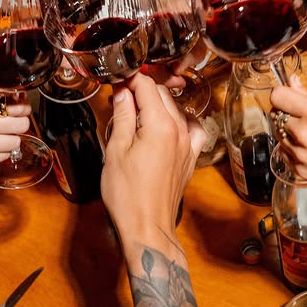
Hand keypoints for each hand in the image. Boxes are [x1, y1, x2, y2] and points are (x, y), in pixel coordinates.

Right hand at [0, 89, 30, 170]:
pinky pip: (5, 156)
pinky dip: (0, 151)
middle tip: (11, 123)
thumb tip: (19, 96)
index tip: (21, 110)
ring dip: (10, 139)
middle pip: (22, 125)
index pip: (19, 107)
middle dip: (19, 124)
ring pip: (16, 142)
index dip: (23, 109)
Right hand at [101, 72, 204, 247]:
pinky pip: (191, 129)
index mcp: (160, 125)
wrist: (147, 226)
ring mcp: (187, 144)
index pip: (147, 87)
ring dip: (157, 105)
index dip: (130, 81)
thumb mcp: (116, 150)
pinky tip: (167, 127)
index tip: (117, 83)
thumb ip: (121, 116)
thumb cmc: (128, 195)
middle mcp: (179, 130)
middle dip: (141, 91)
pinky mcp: (189, 158)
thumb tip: (122, 94)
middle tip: (120, 99)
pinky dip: (179, 122)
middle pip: (162, 94)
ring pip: (176, 109)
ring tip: (136, 114)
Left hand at [270, 80, 306, 196]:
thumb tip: (294, 84)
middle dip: (289, 113)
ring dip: (291, 132)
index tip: (289, 96)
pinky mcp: (301, 172)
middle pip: (277, 115)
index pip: (278, 96)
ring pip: (280, 135)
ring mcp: (301, 156)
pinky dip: (295, 149)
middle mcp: (304, 136)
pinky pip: (286, 154)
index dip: (283, 93)